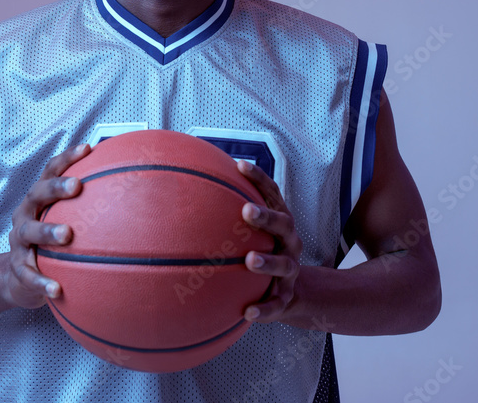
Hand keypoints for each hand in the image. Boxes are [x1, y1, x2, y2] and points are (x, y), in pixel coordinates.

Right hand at [3, 143, 89, 308]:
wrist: (17, 278)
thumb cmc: (49, 243)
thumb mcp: (63, 221)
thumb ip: (88, 208)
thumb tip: (132, 191)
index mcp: (38, 200)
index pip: (50, 172)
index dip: (67, 159)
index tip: (88, 148)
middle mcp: (25, 215)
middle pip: (36, 194)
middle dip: (56, 188)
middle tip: (76, 187)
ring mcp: (19, 241)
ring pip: (29, 232)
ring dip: (47, 231)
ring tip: (67, 235)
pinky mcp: (17, 268)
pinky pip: (29, 275)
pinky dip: (42, 282)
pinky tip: (57, 290)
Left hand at [237, 159, 302, 323]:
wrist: (289, 293)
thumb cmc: (262, 252)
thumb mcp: (251, 232)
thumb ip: (227, 213)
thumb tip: (187, 187)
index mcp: (280, 221)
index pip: (272, 194)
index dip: (259, 179)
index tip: (239, 165)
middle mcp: (289, 242)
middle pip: (284, 224)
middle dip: (266, 217)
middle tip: (247, 211)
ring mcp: (290, 269)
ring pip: (284, 264)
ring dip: (268, 261)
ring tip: (250, 260)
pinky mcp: (286, 297)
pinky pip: (277, 304)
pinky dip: (265, 309)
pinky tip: (248, 312)